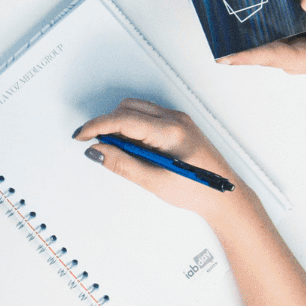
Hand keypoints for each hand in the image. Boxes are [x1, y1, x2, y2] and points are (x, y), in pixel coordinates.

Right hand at [73, 98, 248, 223]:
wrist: (224, 196)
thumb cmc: (198, 190)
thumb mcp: (154, 182)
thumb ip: (123, 164)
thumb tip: (98, 151)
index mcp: (170, 132)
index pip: (124, 119)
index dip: (97, 125)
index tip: (81, 135)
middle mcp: (175, 119)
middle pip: (127, 108)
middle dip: (108, 124)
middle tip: (99, 147)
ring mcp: (178, 120)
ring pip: (136, 109)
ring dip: (120, 124)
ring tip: (118, 150)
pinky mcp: (178, 124)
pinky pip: (147, 115)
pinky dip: (132, 126)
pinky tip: (133, 146)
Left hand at [218, 0, 305, 74]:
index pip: (268, 56)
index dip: (243, 55)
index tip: (221, 55)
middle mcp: (298, 57)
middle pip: (261, 49)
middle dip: (239, 41)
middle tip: (215, 23)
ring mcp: (299, 49)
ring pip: (268, 40)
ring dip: (250, 30)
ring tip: (226, 11)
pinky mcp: (303, 39)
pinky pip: (280, 32)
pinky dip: (268, 22)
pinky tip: (256, 8)